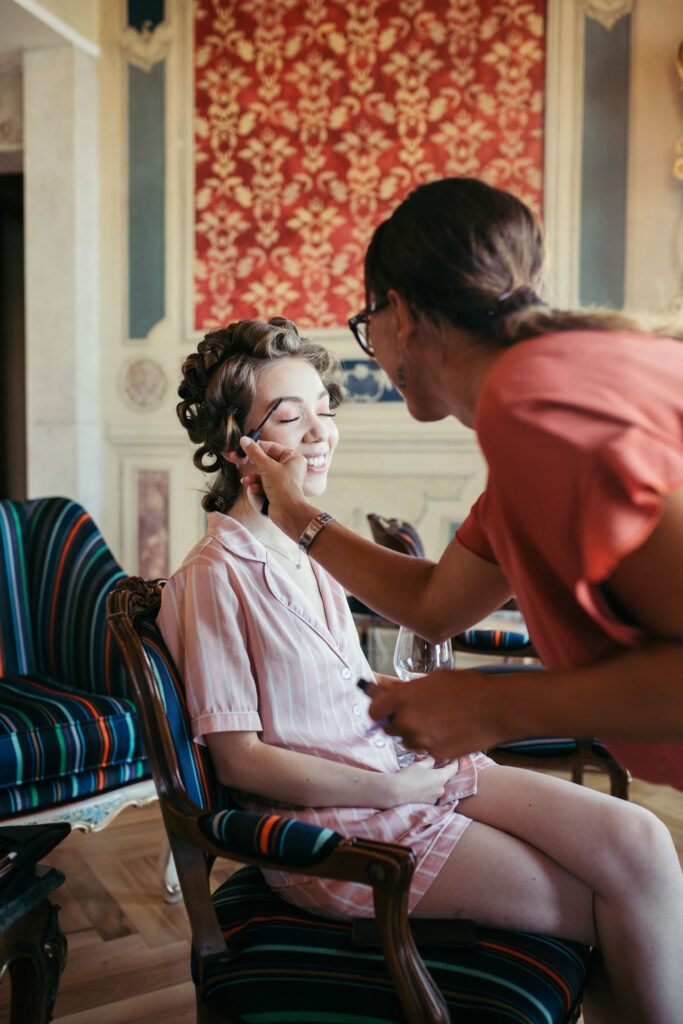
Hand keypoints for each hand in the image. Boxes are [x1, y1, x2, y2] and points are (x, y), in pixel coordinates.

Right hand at [239, 437, 308, 521]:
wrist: (288, 512)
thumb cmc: (284, 488)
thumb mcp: (267, 466)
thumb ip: (254, 452)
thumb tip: (245, 440)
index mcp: (292, 458)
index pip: (271, 447)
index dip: (256, 446)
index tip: (242, 446)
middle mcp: (289, 468)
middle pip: (265, 460)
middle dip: (251, 463)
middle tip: (236, 459)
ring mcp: (283, 480)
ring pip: (262, 474)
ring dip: (253, 478)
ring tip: (247, 482)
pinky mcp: (277, 491)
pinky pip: (263, 484)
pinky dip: (258, 487)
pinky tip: (256, 490)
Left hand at [369, 667, 508, 760]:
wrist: (497, 707)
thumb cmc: (467, 687)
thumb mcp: (433, 679)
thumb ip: (405, 687)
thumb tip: (382, 685)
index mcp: (403, 698)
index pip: (374, 711)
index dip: (379, 710)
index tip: (386, 710)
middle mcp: (408, 720)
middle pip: (389, 728)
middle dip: (398, 722)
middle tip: (415, 714)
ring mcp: (421, 739)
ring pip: (407, 741)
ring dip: (414, 733)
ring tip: (436, 721)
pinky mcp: (436, 753)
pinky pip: (425, 750)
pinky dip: (432, 743)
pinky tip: (447, 731)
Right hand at [388, 755, 459, 805]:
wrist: (396, 792)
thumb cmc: (408, 776)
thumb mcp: (420, 765)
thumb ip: (430, 761)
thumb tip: (434, 759)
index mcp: (441, 777)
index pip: (454, 768)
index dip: (455, 762)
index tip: (453, 758)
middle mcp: (441, 789)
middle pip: (444, 778)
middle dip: (439, 772)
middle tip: (430, 766)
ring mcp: (435, 798)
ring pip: (437, 786)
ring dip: (433, 781)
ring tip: (421, 777)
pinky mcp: (429, 804)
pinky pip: (432, 794)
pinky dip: (428, 789)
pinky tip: (418, 786)